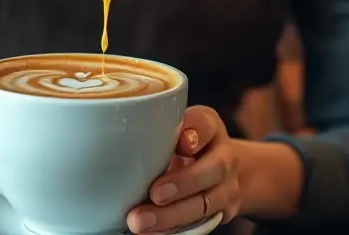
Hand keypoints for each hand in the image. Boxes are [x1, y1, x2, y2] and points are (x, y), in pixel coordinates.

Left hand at [127, 106, 240, 232]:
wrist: (224, 173)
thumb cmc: (188, 145)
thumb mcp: (179, 129)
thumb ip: (161, 130)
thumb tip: (121, 139)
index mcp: (210, 128)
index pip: (206, 124)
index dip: (196, 134)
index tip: (180, 144)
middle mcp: (224, 156)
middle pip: (214, 168)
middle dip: (183, 183)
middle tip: (154, 194)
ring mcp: (227, 188)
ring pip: (206, 203)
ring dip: (172, 215)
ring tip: (140, 221)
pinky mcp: (222, 213)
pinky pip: (200, 224)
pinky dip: (173, 229)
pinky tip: (151, 231)